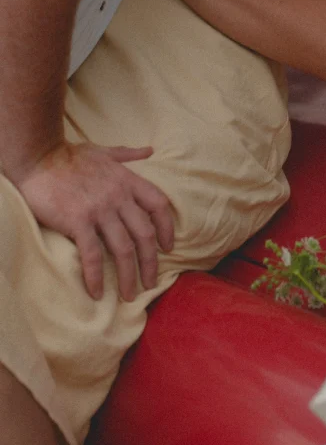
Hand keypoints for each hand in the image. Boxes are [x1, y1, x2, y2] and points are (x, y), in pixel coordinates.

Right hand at [16, 141, 173, 300]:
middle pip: (145, 234)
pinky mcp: (78, 221)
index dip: (167, 227)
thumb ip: (129, 154)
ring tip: (129, 294)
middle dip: (151, 262)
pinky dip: (96, 276)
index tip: (168, 246)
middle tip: (152, 282)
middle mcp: (118, 196)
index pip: (159, 205)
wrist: (38, 158)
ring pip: (123, 249)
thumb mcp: (104, 151)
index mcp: (127, 180)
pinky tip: (96, 292)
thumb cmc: (70, 156)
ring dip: (129, 276)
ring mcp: (100, 210)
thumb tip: (150, 151)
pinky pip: (93, 255)